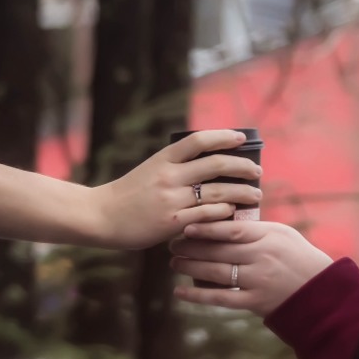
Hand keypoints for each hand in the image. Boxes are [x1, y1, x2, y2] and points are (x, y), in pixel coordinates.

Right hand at [89, 130, 262, 249]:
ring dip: (242, 193)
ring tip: (256, 196)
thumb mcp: (149, 171)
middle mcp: (169, 176)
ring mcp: (171, 199)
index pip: (199, 140)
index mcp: (163, 158)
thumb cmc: (127, 195)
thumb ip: (174, 167)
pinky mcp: (172, 222)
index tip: (241, 139)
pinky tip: (234, 212)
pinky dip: (224, 213)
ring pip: (217, 191)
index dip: (223, 136)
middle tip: (258, 172)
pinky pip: (207, 215)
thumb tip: (207, 163)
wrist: (100, 216)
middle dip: (243, 167)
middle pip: (216, 164)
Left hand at [169, 220, 331, 315]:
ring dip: (190, 267)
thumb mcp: (282, 234)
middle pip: (219, 251)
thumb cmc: (299, 256)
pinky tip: (180, 291)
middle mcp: (261, 257)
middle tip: (172, 243)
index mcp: (268, 236)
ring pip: (216, 272)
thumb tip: (223, 218)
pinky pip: (221, 298)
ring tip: (174, 262)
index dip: (206, 227)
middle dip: (191, 247)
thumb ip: (255, 227)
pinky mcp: (255, 302)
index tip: (186, 226)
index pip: (232, 230)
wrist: (322, 291)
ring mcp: (257, 281)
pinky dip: (198, 295)